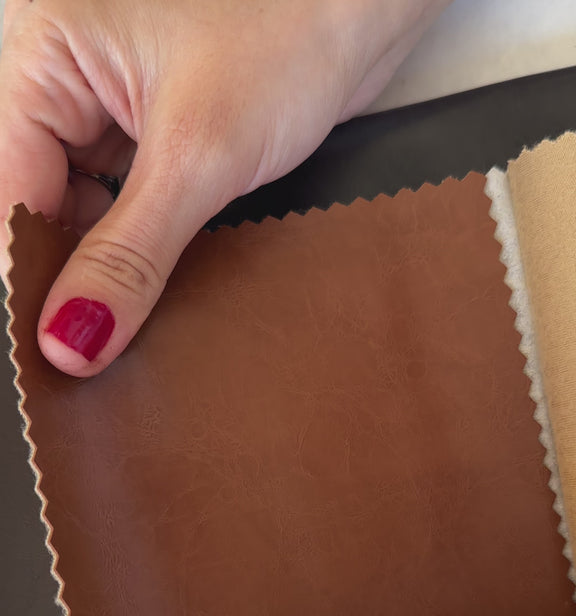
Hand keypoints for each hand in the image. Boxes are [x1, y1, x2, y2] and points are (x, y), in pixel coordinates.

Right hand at [0, 0, 448, 375]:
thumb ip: (128, 256)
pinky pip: (125, 199)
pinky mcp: (154, 124)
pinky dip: (141, 243)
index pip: (9, 188)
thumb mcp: (198, 156)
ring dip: (110, 264)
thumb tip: (70, 339)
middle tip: (95, 349)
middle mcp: (66, 69)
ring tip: (129, 322)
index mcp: (44, 47)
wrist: (369, 5)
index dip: (32, 274)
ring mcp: (110, 98)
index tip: (54, 349)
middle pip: (40, 199)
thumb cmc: (292, 27)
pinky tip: (156, 283)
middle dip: (74, 273)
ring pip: (83, 206)